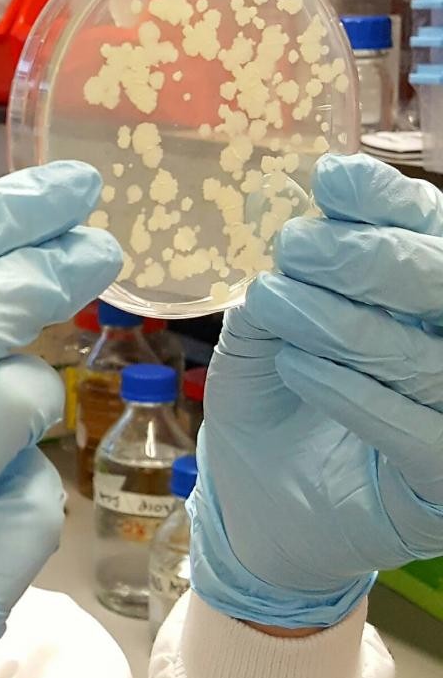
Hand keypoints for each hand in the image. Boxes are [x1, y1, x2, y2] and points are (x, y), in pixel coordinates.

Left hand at [190, 154, 442, 627]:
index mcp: (418, 298)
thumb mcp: (264, 325)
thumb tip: (312, 217)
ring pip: (431, 358)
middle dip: (369, 257)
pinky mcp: (440, 483)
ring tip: (276, 302)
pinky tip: (297, 367)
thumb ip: (291, 276)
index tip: (334, 182)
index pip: (429, 234)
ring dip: (346, 323)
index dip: (390, 203)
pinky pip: (420, 432)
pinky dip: (354, 393)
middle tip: (297, 247)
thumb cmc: (269, 396)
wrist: (252, 496)